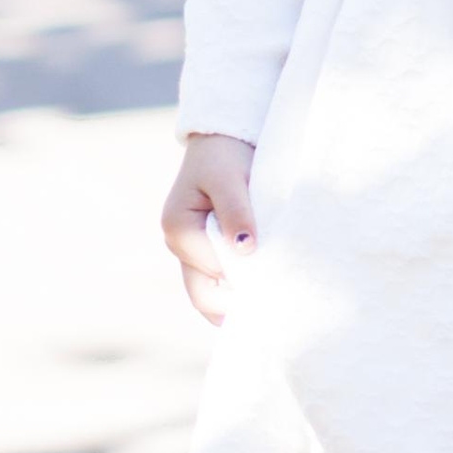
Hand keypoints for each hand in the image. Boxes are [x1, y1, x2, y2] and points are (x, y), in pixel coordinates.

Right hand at [163, 133, 256, 321]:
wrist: (221, 140)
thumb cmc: (224, 156)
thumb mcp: (230, 178)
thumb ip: (236, 212)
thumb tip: (245, 248)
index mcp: (178, 228)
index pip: (213, 270)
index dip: (243, 279)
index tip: (276, 285)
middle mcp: (177, 244)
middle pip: (203, 293)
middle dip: (234, 303)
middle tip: (272, 312)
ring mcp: (188, 250)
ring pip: (209, 290)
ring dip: (235, 297)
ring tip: (269, 303)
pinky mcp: (202, 249)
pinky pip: (216, 279)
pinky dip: (235, 287)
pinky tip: (259, 291)